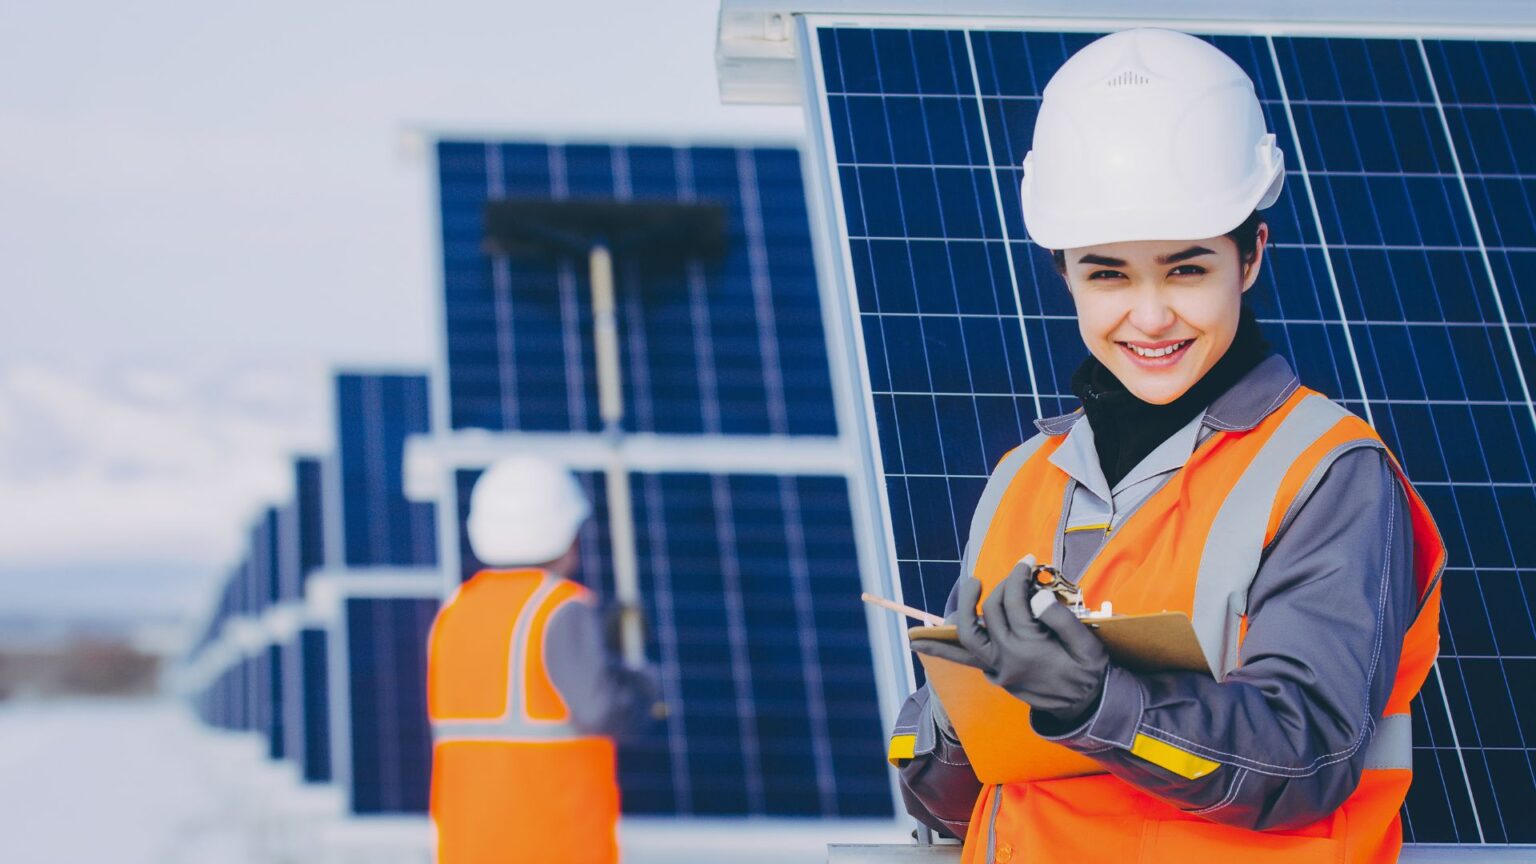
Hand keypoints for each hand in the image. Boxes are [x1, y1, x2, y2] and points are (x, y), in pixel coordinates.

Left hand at [917, 558, 1110, 720]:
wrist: (1084, 708)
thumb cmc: (1087, 672)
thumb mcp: (1088, 647)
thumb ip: (1063, 621)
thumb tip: (1036, 596)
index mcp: (1031, 648)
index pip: (1016, 602)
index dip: (1020, 576)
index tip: (1028, 561)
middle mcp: (1007, 658)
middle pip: (993, 610)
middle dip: (1003, 585)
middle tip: (1019, 571)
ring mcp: (996, 668)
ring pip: (967, 635)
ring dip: (963, 607)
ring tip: (973, 582)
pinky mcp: (993, 673)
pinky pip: (961, 659)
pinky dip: (939, 649)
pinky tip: (916, 641)